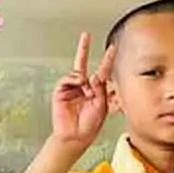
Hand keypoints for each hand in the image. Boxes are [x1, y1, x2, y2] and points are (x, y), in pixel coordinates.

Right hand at [50, 33, 113, 149]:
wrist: (76, 136)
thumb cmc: (90, 126)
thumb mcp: (102, 106)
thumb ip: (100, 89)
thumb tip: (93, 76)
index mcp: (96, 90)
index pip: (102, 71)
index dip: (107, 60)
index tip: (112, 48)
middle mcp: (83, 86)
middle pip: (83, 64)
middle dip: (83, 49)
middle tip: (86, 36)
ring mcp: (72, 88)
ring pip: (77, 72)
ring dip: (83, 79)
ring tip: (87, 89)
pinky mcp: (61, 92)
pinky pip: (67, 79)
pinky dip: (73, 80)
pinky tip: (79, 85)